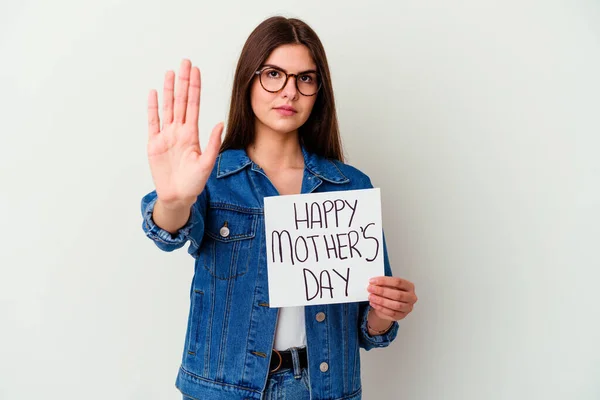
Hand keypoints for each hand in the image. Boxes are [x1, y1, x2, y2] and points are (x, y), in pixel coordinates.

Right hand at [147, 59, 223, 208]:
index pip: (194, 105)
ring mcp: (166, 136)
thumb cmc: (194, 183)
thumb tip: (221, 123)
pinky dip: (153, 107)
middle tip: (185, 62)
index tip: (196, 71)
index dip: (194, 87)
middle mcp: (179, 131)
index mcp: (192, 134)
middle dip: (183, 81)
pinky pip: (153, 122)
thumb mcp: (207, 163)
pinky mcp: (154, 143)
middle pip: (180, 101)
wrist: (178, 197)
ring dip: (168, 90)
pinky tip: (154, 93)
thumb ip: (213, 143)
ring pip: (167, 107)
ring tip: (170, 72)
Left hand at [367, 277, 416, 322]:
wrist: (391, 306)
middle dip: (382, 291)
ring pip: (395, 305)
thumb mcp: (389, 286)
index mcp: (409, 286)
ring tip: (371, 297)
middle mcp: (411, 297)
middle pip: (397, 294)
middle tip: (370, 288)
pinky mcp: (402, 315)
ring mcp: (408, 307)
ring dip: (381, 301)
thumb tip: (373, 283)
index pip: (398, 282)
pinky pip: (391, 313)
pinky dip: (381, 308)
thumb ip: (384, 284)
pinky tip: (374, 303)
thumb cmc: (391, 293)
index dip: (384, 281)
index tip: (373, 281)